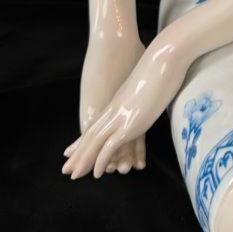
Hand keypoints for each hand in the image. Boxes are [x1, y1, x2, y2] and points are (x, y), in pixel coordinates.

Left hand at [63, 34, 188, 178]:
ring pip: (94, 142)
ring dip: (84, 160)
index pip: (97, 122)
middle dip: (78, 153)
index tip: (74, 149)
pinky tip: (98, 173)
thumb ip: (144, 91)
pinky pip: (110, 146)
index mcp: (118, 100)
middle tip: (67, 169)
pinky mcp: (129, 122)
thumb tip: (149, 95)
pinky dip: (101, 161)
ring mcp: (120, 115)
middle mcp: (115, 108)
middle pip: (90, 134)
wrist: (165, 55)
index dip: (85, 138)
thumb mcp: (150, 80)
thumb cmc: (163, 63)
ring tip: (75, 176)